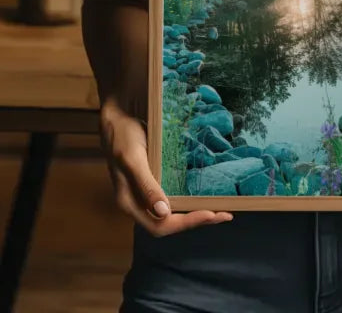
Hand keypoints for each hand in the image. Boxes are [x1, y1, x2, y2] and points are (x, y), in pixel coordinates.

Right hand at [99, 96, 232, 236]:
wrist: (116, 116)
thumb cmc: (123, 135)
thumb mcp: (133, 159)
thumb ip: (146, 186)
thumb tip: (164, 212)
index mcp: (129, 203)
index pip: (160, 226)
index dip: (186, 223)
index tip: (210, 214)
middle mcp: (137, 203)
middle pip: (168, 224)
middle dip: (196, 221)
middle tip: (225, 215)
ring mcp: (144, 194)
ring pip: (171, 214)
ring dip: (194, 213)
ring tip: (219, 210)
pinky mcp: (151, 182)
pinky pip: (171, 198)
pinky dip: (188, 201)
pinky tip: (202, 197)